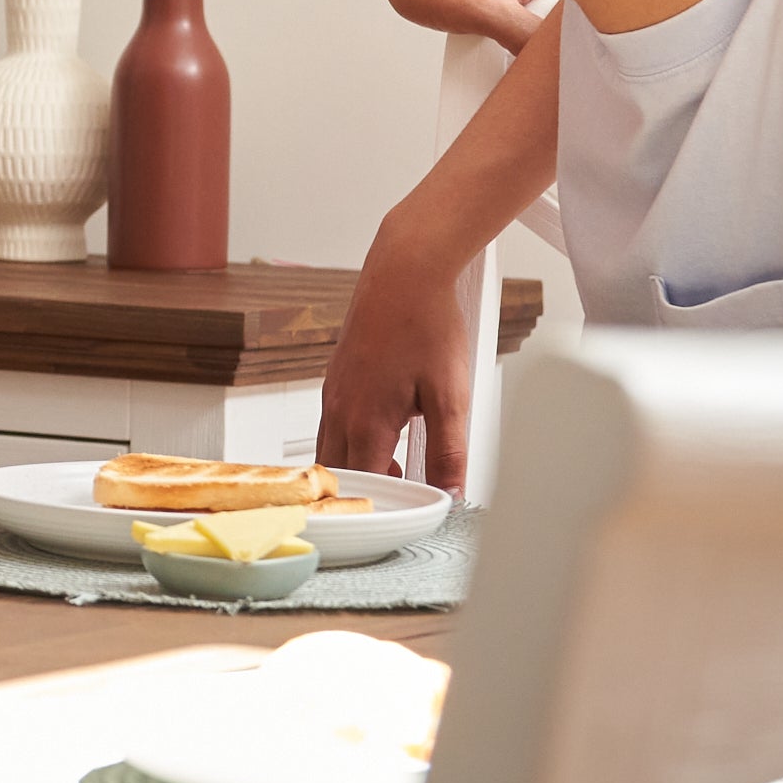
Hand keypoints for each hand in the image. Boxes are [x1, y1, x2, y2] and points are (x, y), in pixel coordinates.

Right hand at [317, 219, 484, 490]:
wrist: (404, 270)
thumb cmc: (427, 324)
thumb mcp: (450, 396)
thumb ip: (450, 451)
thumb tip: (451, 493)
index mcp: (366, 421)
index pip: (363, 485)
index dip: (383, 505)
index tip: (407, 512)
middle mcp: (339, 409)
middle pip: (338, 472)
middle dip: (366, 491)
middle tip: (403, 493)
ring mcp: (333, 391)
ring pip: (331, 447)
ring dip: (358, 465)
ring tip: (398, 466)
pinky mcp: (336, 375)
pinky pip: (333, 421)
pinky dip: (352, 439)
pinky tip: (386, 427)